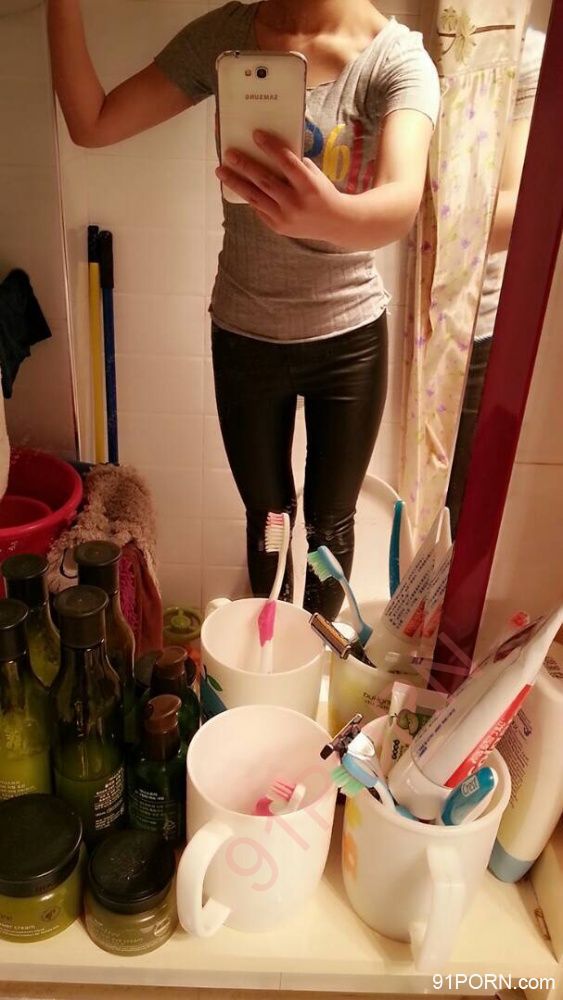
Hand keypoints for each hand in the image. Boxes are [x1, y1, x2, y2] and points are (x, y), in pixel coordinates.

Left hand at [215, 130, 347, 241]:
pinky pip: (259, 209)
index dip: (271, 148)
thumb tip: (271, 148)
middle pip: (265, 181)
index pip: (287, 163)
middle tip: (230, 153)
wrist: (335, 223)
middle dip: (245, 165)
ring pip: (255, 197)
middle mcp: (296, 202)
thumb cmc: (322, 192)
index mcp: (309, 185)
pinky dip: (248, 196)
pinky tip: (236, 185)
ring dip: (236, 182)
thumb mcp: (315, 175)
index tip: (256, 135)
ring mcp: (286, 217)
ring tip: (221, 171)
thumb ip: (295, 165)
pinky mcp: (278, 227)